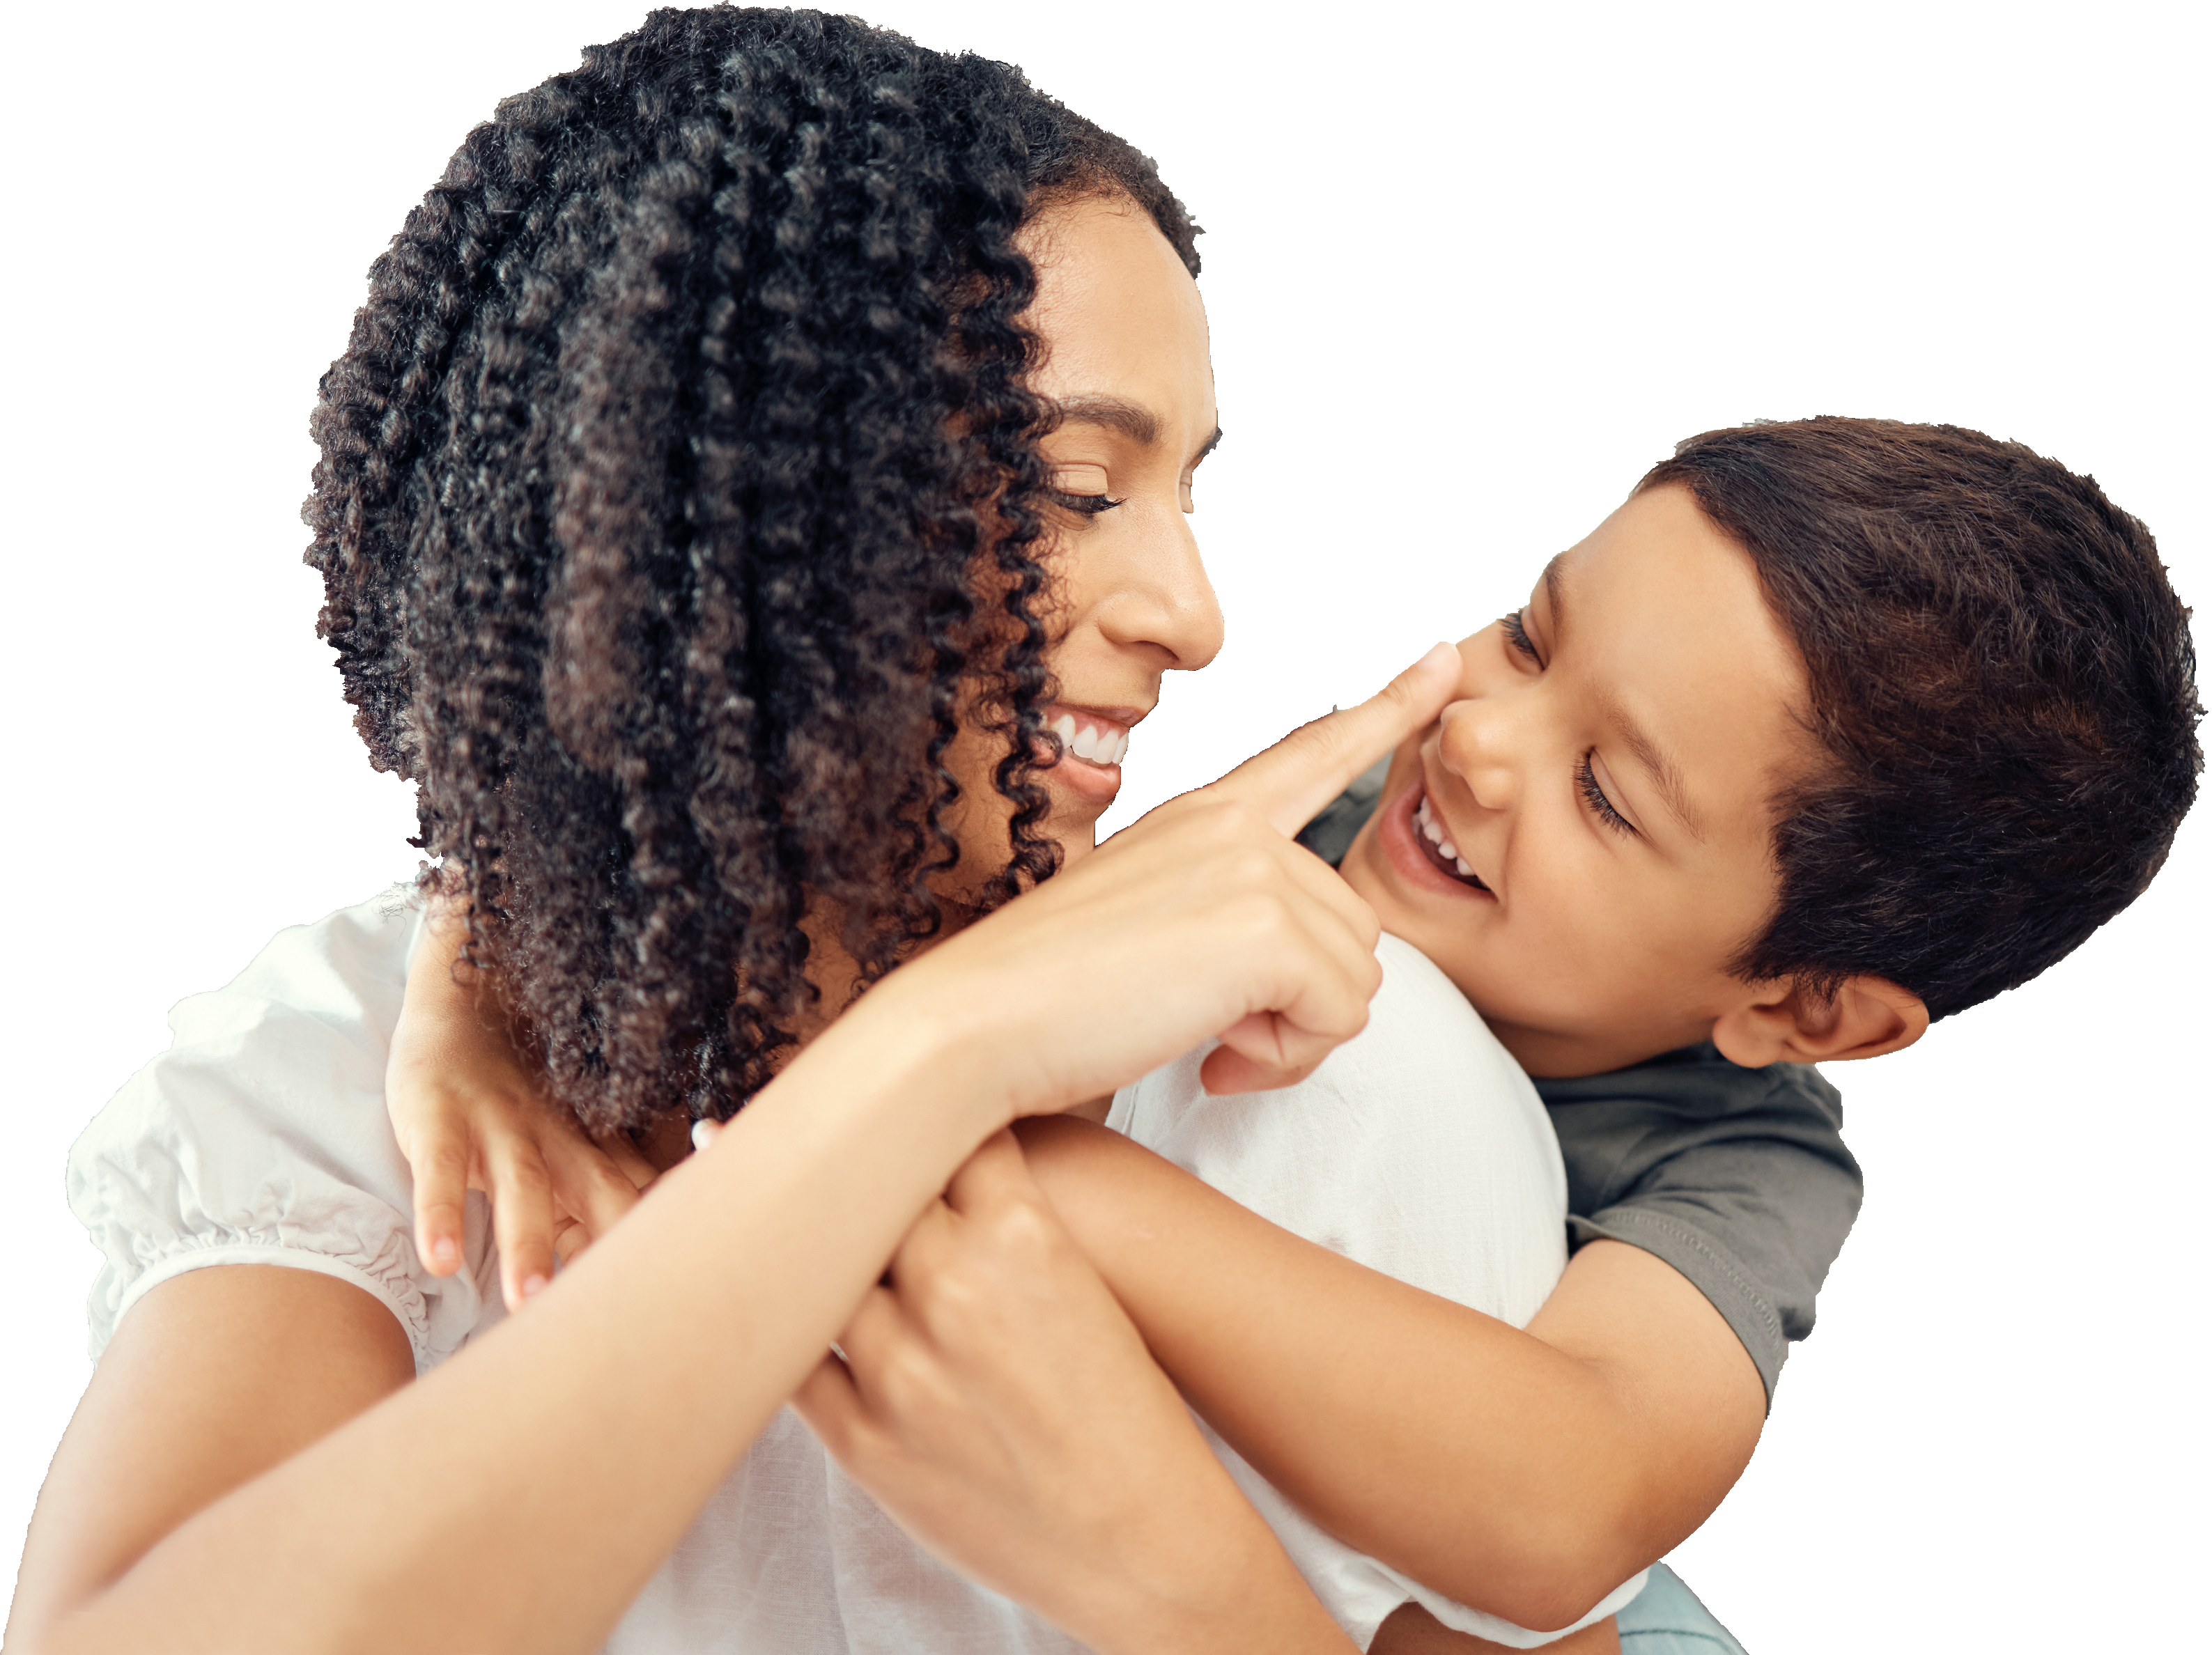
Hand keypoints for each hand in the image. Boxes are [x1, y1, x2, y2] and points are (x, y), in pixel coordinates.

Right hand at [388, 904, 657, 1310]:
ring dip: (526, 1243)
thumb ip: (610, 1201)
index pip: (649, 1200)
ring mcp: (502, 1124)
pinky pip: (440, 1168)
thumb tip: (651, 1271)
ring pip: (522, 1187)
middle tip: (620, 1323)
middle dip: (612, 1258)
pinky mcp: (442, 1115)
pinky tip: (438, 1260)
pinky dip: (439, 1211)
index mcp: (600, 1151)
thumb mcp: (573, 1145)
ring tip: (525, 1303)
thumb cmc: (524, 1098)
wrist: (466, 1001)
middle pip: (600, 1198)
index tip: (704, 1291)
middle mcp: (561, 1139)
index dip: (676, 1237)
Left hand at [792, 1132, 1356, 1654]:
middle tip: (819, 1132)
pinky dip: (786, 1323)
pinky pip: (795, 1358)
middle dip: (853, 1161)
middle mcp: (953, 1286)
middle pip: (868, 1183)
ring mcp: (898, 1366)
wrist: (1148, 1541)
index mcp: (1025, 1231)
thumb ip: (1013, 1212)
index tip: (895, 1100)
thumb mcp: (1087, 1279)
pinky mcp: (863, 1438)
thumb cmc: (1134, 1411)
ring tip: (773, 1197)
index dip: (915, 1110)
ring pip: (817, 1261)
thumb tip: (947, 1157)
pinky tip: (781, 1298)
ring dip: (804, 1233)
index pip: (942, 1127)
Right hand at [857, 640, 1462, 1119]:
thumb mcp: (1148, 932)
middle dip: (1304, 1006)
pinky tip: (1211, 1053)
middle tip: (1214, 1031)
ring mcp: (1252, 867)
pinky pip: (1337, 1017)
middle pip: (1354, 930)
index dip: (1389, 710)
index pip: (1313, 755)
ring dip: (1294, 1036)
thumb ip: (1229, 925)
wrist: (977, 1023)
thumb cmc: (1044, 997)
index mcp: (1203, 820)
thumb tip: (1300, 983)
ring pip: (1357, 980)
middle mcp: (1235, 829)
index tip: (1444, 661)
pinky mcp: (1264, 926)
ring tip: (1203, 1036)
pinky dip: (1284, 1058)